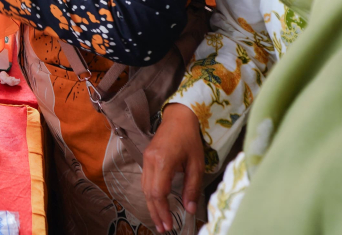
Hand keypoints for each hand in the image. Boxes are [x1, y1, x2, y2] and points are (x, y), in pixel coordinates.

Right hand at [142, 103, 204, 232]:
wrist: (178, 116)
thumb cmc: (190, 139)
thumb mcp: (196, 164)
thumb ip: (192, 187)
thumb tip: (189, 208)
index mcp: (163, 162)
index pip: (158, 192)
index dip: (162, 211)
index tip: (169, 224)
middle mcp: (150, 161)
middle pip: (148, 193)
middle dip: (155, 212)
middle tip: (163, 228)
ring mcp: (146, 159)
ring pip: (144, 187)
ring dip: (151, 205)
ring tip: (160, 220)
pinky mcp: (146, 158)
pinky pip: (145, 180)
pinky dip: (150, 195)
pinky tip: (157, 203)